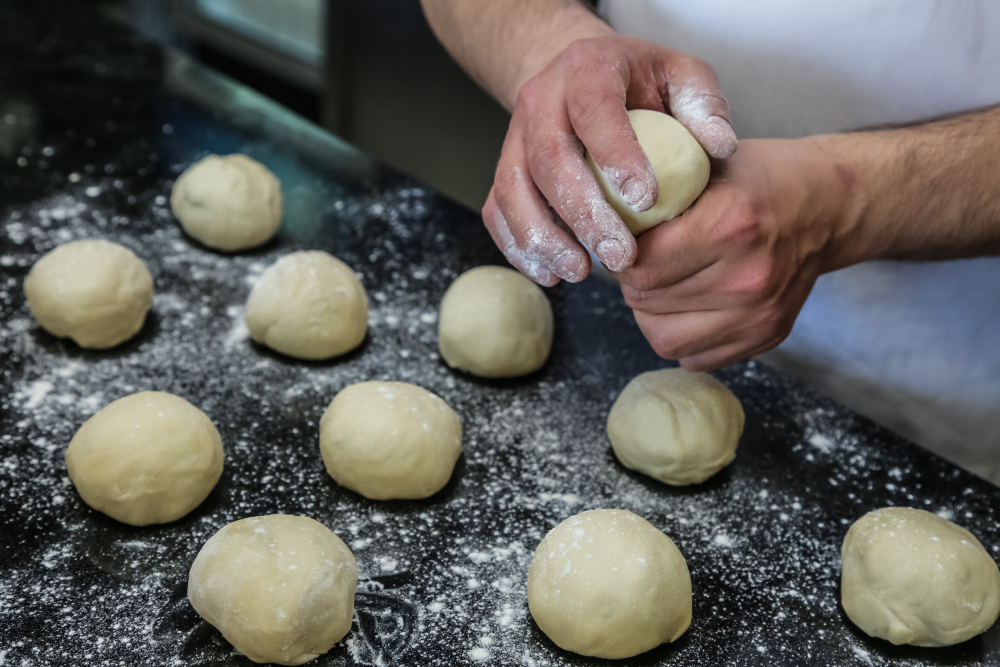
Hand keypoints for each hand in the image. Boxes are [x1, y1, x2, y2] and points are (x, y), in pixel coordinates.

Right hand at [483, 35, 736, 285]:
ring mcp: (514, 137)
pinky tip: (551, 275)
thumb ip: (703, 106)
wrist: (580, 77)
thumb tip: (719, 148)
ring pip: (513, 189)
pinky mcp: (503, 171)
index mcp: (587, 69)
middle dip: (583, 213)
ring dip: (544, 237)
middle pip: (548, 157)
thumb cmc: (640, 84)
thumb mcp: (681, 76)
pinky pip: (497, 211)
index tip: (646, 199)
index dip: (615, 153)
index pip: (593, 108)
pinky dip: (519, 248)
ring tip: (581, 272)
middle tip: (620, 256)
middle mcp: (540, 100)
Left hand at [617, 138, 852, 370]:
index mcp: (729, 226)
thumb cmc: (760, 179)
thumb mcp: (706, 163)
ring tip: (664, 285)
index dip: (621, 254)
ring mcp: (759, 314)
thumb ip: (658, 192)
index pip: (639, 266)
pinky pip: (694, 358)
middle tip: (644, 260)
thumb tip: (599, 221)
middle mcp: (747, 277)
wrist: (829, 206)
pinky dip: (682, 336)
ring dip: (652, 314)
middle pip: (645, 302)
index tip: (624, 241)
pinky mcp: (766, 336)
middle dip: (633, 281)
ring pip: (663, 338)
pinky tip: (691, 305)